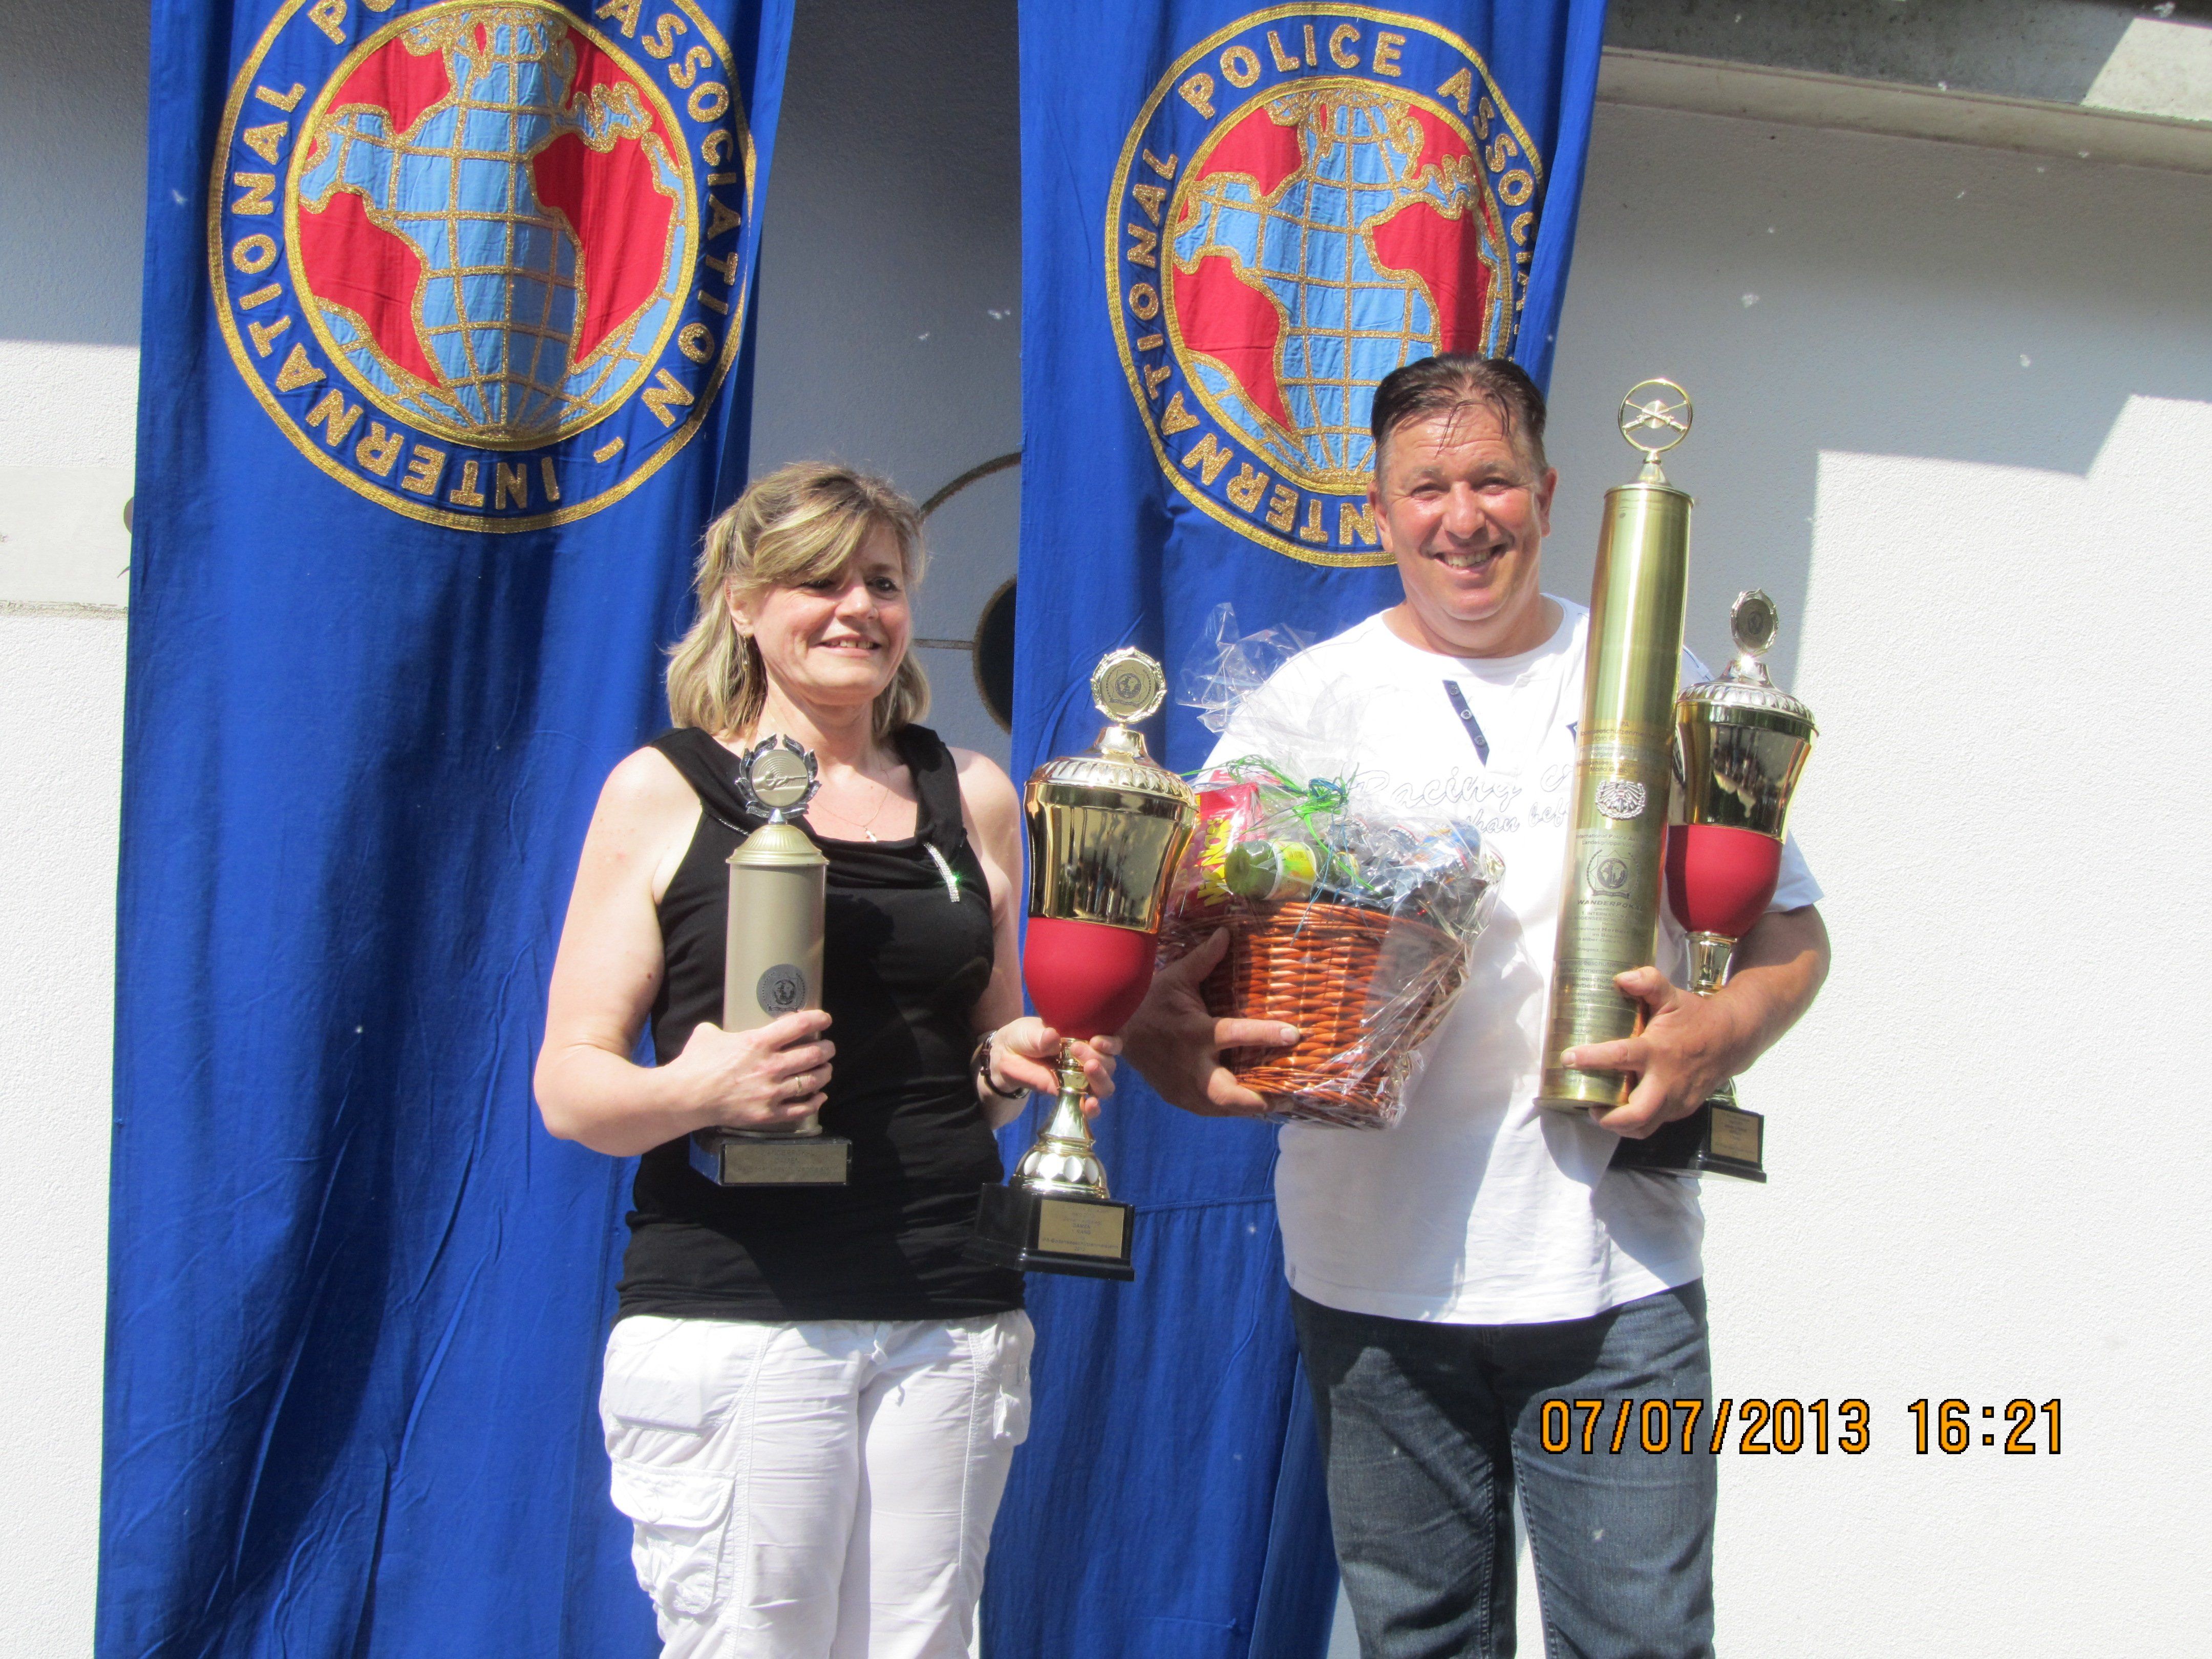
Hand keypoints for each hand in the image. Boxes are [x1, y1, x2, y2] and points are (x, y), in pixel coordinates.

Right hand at [667, 1009, 835, 1132]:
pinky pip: (801, 1109)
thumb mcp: (707, 1034)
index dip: (818, 1019)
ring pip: (812, 1081)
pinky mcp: (767, 1113)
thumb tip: (722, 1028)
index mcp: (758, 1042)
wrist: (685, 1097)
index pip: (799, 1025)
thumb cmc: (694, 1063)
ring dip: (824, 1073)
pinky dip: (815, 1102)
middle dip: (827, 1049)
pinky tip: (820, 1097)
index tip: (825, 1019)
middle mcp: (770, 1066)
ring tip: (826, 1069)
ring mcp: (771, 1092)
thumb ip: (722, 1028)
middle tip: (828, 1047)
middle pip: (813, 1054)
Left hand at [988, 1016, 1118, 1118]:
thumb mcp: (1029, 1032)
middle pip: (1109, 1064)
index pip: (1111, 1044)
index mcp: (1086, 1039)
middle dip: (1098, 1057)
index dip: (1110, 1043)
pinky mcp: (1069, 1097)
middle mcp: (1088, 1060)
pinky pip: (1088, 1107)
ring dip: (1101, 1079)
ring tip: (1088, 1069)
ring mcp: (1081, 1080)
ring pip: (1105, 1086)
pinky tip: (1090, 1104)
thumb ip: (1041, 1036)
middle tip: (1075, 1050)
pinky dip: (1093, 1108)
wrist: (1005, 1057)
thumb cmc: (1023, 1037)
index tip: (1096, 1040)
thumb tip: (1052, 1037)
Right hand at [1121, 929, 1299, 1117]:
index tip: (1294, 1035)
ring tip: (1278, 1099)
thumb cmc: (1150, 1001)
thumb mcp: (1175, 977)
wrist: (1114, 1032)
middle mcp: (1191, 1065)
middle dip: (1258, 1099)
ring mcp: (1183, 1088)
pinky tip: (1250, 1101)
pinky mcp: (1178, 1099)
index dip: (1266, 1035)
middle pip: (1228, 1093)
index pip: (1235, 1034)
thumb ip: (1204, 959)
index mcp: (1194, 1032)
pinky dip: (1231, 1107)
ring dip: (1249, 1106)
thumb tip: (1226, 933)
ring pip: (1222, 1108)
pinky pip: (1210, 1109)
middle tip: (1289, 1096)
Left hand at [1562, 966, 1745, 1138]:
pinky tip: (1622, 1108)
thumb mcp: (1672, 995)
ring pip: (1644, 1127)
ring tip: (1601, 1111)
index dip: (1591, 1059)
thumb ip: (1648, 982)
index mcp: (1659, 1050)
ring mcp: (1676, 1100)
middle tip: (1588, 1104)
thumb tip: (1620, 978)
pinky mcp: (1681, 1110)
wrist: (1732, 1039)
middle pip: (1636, 1114)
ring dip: (1619, 1125)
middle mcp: (1667, 1081)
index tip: (1568, 1058)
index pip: (1621, 1057)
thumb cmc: (1695, 1017)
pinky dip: (1636, 1121)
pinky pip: (1655, 1123)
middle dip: (1608, 1118)